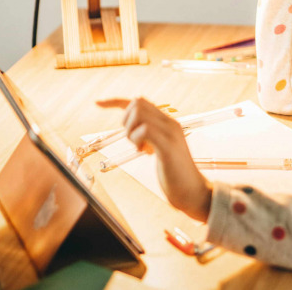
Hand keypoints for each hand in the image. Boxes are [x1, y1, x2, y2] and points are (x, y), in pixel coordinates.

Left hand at [96, 97, 212, 222]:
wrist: (193, 191)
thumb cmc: (175, 173)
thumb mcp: (162, 149)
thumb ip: (152, 136)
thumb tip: (136, 130)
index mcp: (168, 122)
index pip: (140, 101)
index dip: (116, 101)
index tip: (98, 103)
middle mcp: (170, 123)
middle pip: (138, 103)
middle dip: (126, 120)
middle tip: (133, 140)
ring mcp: (170, 133)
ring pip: (139, 114)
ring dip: (131, 131)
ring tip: (140, 147)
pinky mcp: (168, 146)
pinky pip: (145, 130)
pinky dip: (137, 139)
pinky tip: (144, 152)